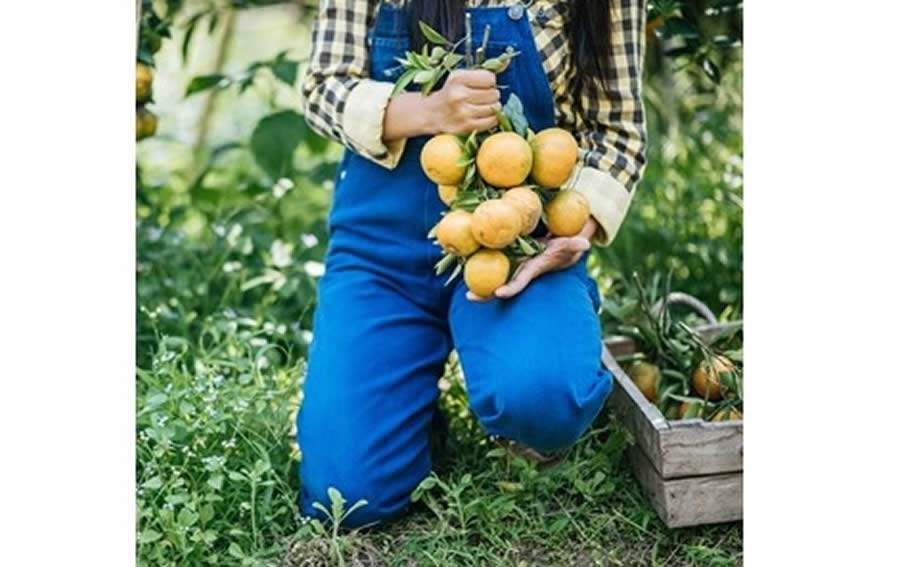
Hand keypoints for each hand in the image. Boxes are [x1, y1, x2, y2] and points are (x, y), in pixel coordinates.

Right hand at [425, 70, 500, 134]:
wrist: (430, 114)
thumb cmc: (449, 93)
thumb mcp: (459, 77)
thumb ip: (482, 71)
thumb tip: (507, 62)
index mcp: (458, 79)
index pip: (490, 78)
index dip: (489, 81)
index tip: (483, 85)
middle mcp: (460, 95)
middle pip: (494, 93)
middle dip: (492, 95)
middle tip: (483, 97)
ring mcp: (463, 113)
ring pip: (495, 107)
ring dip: (493, 107)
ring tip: (483, 106)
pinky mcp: (467, 127)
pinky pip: (492, 121)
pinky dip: (492, 118)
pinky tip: (484, 115)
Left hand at [466, 218, 598, 301]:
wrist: (554, 245)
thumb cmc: (561, 245)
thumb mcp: (568, 243)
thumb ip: (575, 244)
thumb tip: (585, 244)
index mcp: (529, 270)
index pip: (519, 282)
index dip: (510, 288)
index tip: (499, 293)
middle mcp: (516, 270)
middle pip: (498, 284)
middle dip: (485, 293)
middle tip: (470, 297)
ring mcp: (507, 264)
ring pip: (488, 274)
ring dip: (474, 279)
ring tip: (457, 282)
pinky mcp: (501, 254)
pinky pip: (485, 258)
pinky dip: (473, 259)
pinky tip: (457, 257)